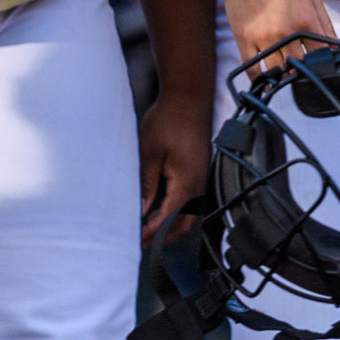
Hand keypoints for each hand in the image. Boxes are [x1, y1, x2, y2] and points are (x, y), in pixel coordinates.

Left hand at [137, 93, 211, 242]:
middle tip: (143, 240)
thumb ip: (147, 185)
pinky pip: (192, 202)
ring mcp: (202, 179)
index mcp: (186, 183)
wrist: (188, 99)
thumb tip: (142, 209)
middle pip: (185, 224)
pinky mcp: (200, 172)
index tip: (137, 238)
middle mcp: (199, 185)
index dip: (153, 232)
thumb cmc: (169, 120)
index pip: (170, 219)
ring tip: (150, 229)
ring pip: (190, 215)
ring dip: (172, 226)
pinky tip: (162, 210)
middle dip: (165, 236)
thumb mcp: (149, 153)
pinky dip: (178, 213)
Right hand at [219, 0, 333, 73]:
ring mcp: (262, 37)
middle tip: (303, 73)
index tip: (322, 68)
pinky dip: (259, 79)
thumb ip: (325, 23)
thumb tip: (335, 48)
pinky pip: (251, 67)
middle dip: (303, 72)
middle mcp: (285, 32)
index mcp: (305, 21)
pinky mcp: (244, 38)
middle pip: (299, 67)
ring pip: (276, 71)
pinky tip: (265, 83)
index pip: (321, 56)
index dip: (324, 65)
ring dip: (283, 77)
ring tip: (286, 76)